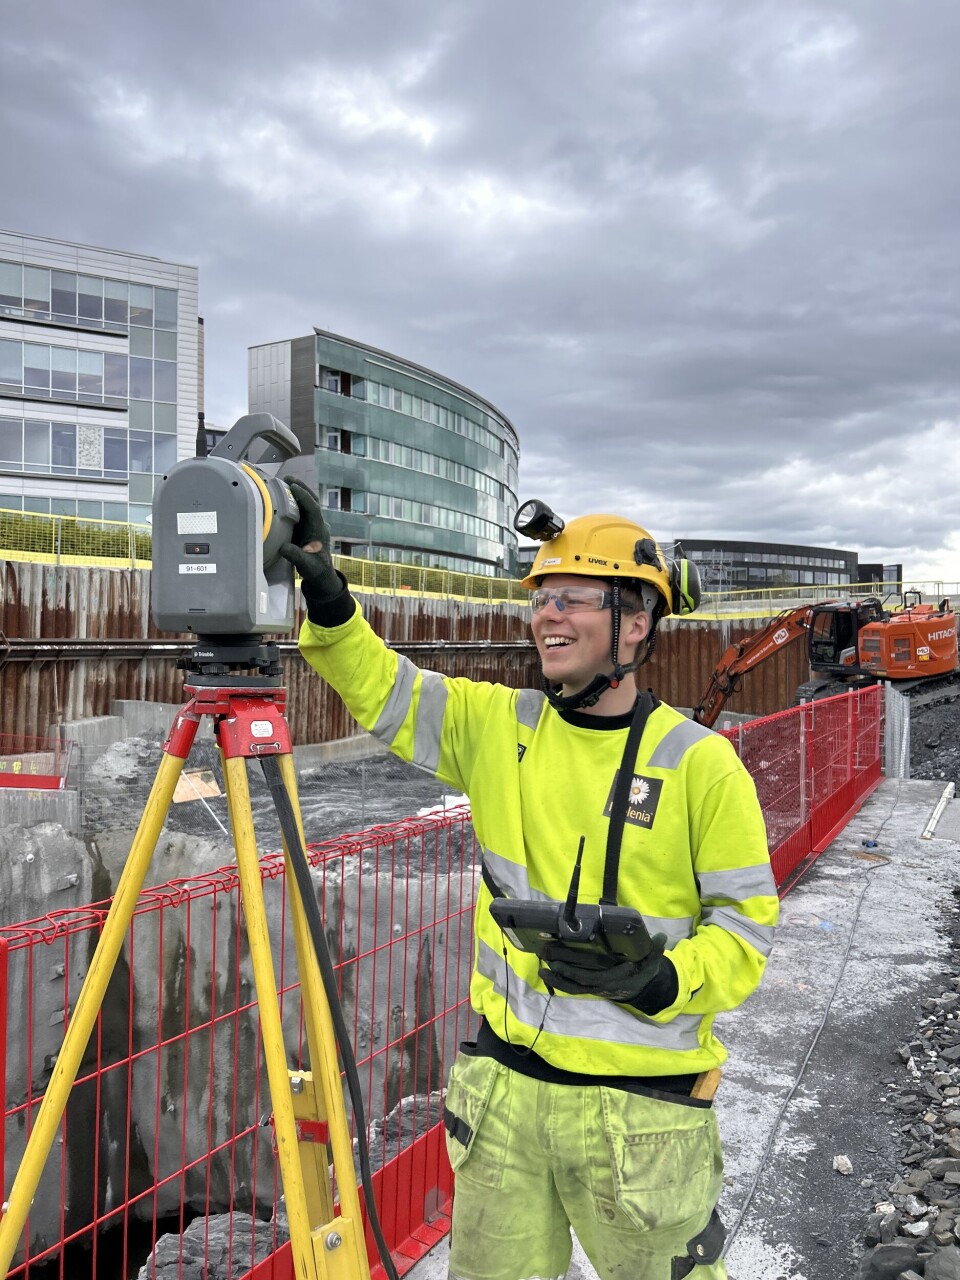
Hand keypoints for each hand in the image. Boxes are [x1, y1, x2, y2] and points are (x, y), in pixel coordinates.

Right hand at [280, 478, 342, 603]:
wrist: (320, 574)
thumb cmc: (315, 570)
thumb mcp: (306, 565)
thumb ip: (296, 556)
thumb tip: (283, 547)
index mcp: (319, 529)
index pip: (314, 509)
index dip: (304, 498)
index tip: (293, 488)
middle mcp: (317, 523)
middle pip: (312, 501)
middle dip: (301, 488)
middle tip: (288, 478)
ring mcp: (312, 524)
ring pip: (306, 503)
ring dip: (297, 491)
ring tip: (283, 481)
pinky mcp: (305, 526)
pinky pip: (300, 509)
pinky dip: (292, 500)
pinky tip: (281, 495)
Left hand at [539, 934, 670, 1006]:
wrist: (643, 988)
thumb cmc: (644, 970)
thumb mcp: (652, 960)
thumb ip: (654, 949)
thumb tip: (661, 938)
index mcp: (613, 978)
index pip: (590, 977)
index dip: (573, 972)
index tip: (558, 962)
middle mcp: (601, 985)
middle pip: (576, 980)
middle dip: (559, 970)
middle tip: (544, 954)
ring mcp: (595, 988)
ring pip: (572, 987)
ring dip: (555, 979)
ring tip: (540, 969)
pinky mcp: (591, 987)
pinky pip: (573, 988)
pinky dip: (560, 983)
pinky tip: (547, 974)